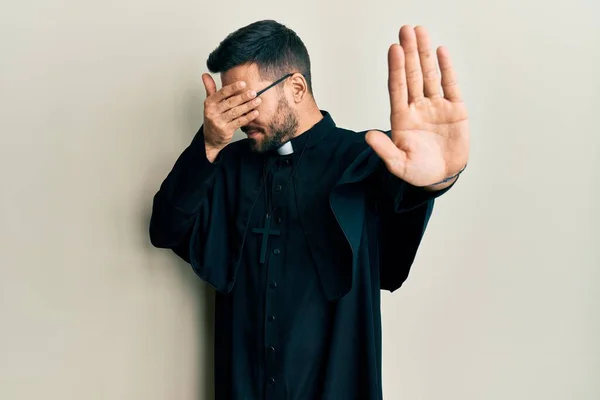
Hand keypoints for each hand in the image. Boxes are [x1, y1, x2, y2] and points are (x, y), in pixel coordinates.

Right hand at [202, 73, 261, 153]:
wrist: (210, 138)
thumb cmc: (213, 117)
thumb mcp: (210, 103)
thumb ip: (210, 88)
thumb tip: (205, 75)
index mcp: (209, 103)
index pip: (222, 93)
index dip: (233, 88)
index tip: (243, 83)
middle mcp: (213, 112)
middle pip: (230, 102)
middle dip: (243, 97)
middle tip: (253, 92)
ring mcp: (219, 122)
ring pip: (235, 112)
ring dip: (248, 106)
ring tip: (257, 101)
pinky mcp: (226, 131)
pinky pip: (239, 122)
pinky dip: (248, 117)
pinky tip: (255, 112)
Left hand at [365, 26, 469, 187]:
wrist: (441, 177)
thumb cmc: (418, 171)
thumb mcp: (398, 165)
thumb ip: (384, 150)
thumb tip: (368, 136)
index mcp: (402, 118)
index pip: (398, 88)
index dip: (396, 68)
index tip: (394, 49)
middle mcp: (417, 107)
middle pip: (412, 75)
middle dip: (409, 52)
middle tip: (406, 30)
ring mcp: (436, 106)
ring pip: (430, 75)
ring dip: (425, 54)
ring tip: (420, 32)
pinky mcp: (455, 110)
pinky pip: (450, 85)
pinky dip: (446, 68)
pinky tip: (440, 52)